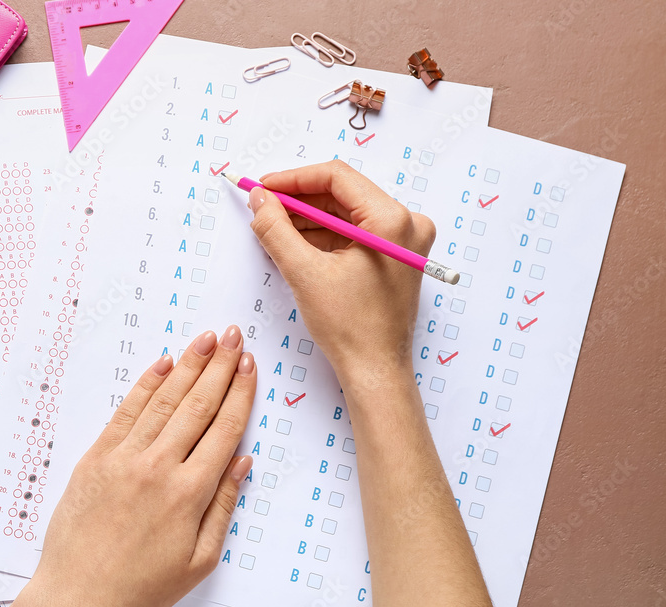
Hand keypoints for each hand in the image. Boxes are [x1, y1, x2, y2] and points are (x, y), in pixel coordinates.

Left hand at [28, 327, 255, 606]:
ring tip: (205, 339)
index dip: (240, 393)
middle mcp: (159, 467)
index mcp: (190, 493)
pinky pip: (125, 412)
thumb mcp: (200, 560)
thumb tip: (242, 462)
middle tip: (233, 334)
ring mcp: (124, 458)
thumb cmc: (141, 587)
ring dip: (188, 365)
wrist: (78, 596)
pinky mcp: (96, 458)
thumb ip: (223, 506)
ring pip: (164, 401)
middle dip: (219, 366)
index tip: (249, 365)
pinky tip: (162, 364)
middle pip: (198, 405)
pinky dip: (145, 385)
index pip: (224, 429)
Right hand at [248, 161, 435, 387]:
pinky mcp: (395, 256)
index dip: (293, 179)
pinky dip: (323, 236)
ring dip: (308, 219)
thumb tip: (259, 198)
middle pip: (342, 194)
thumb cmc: (351, 328)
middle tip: (263, 207)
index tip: (264, 187)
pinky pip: (354, 233)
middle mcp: (406, 224)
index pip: (337, 177)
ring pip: (345, 213)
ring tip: (273, 228)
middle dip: (299, 200)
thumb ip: (276, 228)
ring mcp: (404, 240)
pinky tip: (295, 244)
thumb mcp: (304, 273)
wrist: (375, 370)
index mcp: (392, 221)